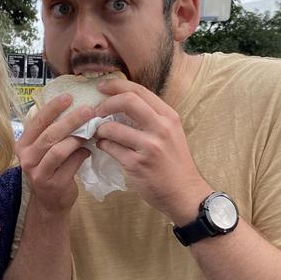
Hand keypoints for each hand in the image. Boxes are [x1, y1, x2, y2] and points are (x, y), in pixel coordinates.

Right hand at [16, 95, 93, 213]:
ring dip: (77, 138)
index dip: (53, 108)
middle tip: (88, 110)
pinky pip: (71, 164)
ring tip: (90, 131)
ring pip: (59, 150)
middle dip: (71, 120)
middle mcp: (26, 159)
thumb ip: (51, 132)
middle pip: (50, 135)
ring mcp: (39, 173)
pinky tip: (88, 151)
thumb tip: (74, 107)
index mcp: (22, 145)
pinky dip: (82, 154)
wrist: (49, 202)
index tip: (69, 96)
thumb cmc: (49, 169)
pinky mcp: (54, 185)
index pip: (37, 122)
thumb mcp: (43, 150)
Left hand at [94, 77, 210, 221]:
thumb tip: (121, 102)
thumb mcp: (171, 133)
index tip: (102, 87)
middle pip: (127, 101)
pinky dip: (102, 145)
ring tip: (98, 133)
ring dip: (99, 129)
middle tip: (95, 110)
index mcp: (169, 117)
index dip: (116, 85)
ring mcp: (149, 147)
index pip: (139, 90)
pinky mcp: (137, 164)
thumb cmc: (175, 163)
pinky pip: (110, 148)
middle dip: (105, 103)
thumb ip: (151, 118)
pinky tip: (103, 146)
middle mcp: (161, 128)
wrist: (185, 194)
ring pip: (113, 127)